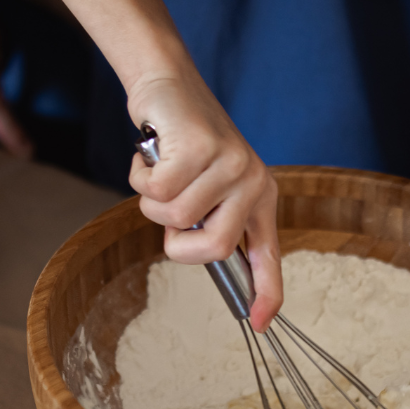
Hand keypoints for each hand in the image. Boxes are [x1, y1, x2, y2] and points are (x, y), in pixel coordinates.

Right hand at [126, 73, 281, 329]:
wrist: (169, 85)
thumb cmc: (182, 143)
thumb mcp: (207, 184)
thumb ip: (211, 218)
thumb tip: (204, 258)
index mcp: (259, 197)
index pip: (268, 254)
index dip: (265, 291)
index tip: (258, 323)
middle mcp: (253, 182)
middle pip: (213, 248)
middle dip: (177, 241)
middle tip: (168, 209)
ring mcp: (231, 163)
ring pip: (176, 218)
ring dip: (152, 200)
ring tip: (160, 171)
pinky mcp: (201, 147)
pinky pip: (158, 190)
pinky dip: (141, 177)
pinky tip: (151, 153)